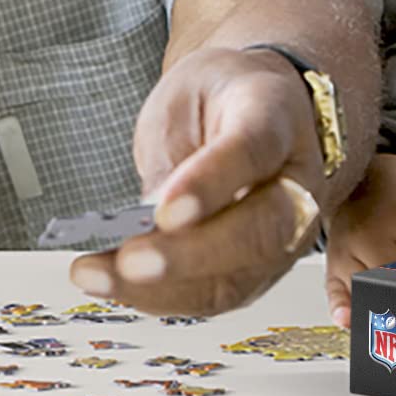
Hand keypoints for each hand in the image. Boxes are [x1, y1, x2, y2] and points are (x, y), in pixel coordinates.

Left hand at [68, 46, 326, 315]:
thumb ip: (175, 155)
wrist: (253, 109)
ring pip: (237, 278)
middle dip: (189, 255)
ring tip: (99, 277)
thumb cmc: (218, 100)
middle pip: (261, 231)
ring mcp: (285, 234)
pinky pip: (213, 296)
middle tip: (130, 260)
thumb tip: (148, 218)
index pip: (253, 152)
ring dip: (163, 289)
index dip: (210, 183)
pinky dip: (159, 298)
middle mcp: (296, 182)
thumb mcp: (187, 98)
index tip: (164, 209)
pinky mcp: (258, 269)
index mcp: (277, 118)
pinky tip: (113, 284)